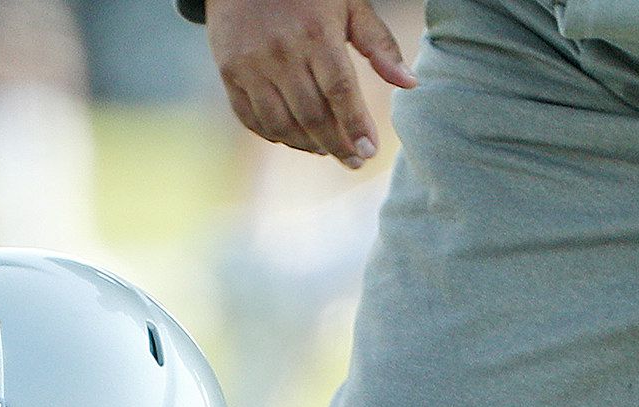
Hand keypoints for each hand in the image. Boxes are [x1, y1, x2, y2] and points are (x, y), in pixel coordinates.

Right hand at [204, 0, 416, 168]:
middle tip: (355, 160)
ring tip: (326, 149)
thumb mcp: (350, 5)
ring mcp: (251, 65)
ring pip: (280, 123)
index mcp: (317, 34)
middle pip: (312, 114)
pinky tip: (293, 138)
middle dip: (337, 143)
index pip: (340, 92)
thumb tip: (410, 83)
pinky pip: (250, 117)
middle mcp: (282, 53)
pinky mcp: (229, 73)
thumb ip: (379, 44)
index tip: (370, 149)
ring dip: (306, 144)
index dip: (356, 125)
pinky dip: (273, 134)